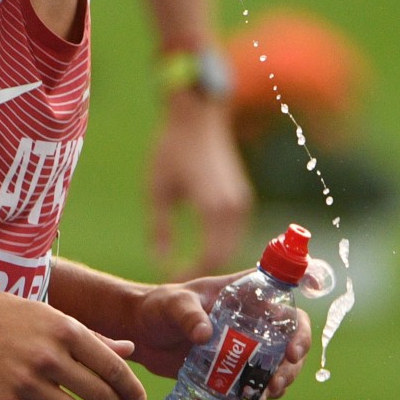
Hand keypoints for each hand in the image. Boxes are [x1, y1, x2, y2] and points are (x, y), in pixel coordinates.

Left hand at [128, 275, 311, 399]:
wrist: (141, 335)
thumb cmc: (159, 307)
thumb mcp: (173, 304)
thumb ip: (187, 314)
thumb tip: (204, 335)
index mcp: (246, 295)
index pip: (285, 303)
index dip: (298, 326)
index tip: (294, 347)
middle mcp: (254, 321)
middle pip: (291, 339)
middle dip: (293, 363)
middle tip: (277, 381)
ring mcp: (246, 347)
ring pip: (279, 365)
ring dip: (281, 381)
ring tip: (265, 396)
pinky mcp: (234, 370)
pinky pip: (256, 382)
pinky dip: (260, 394)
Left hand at [148, 93, 253, 275]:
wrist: (198, 117)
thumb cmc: (172, 149)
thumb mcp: (157, 191)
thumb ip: (159, 229)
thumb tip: (160, 261)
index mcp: (213, 207)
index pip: (209, 256)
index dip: (191, 273)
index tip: (171, 281)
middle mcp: (233, 208)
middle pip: (224, 256)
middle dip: (202, 272)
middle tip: (178, 282)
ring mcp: (241, 203)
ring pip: (233, 246)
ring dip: (214, 261)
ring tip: (188, 270)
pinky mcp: (242, 199)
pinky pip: (235, 233)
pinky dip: (221, 247)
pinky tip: (202, 253)